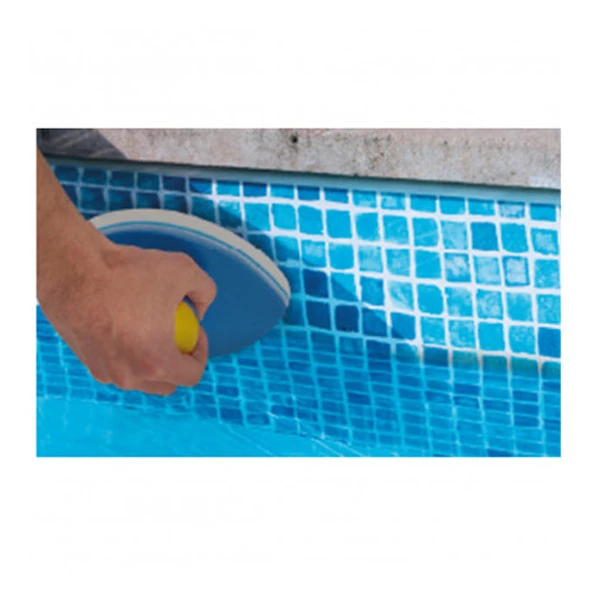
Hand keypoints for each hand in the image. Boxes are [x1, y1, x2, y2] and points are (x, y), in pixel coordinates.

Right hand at [41, 242, 215, 395]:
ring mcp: (105, 371)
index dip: (201, 354)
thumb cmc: (126, 272)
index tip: (195, 334)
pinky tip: (128, 325)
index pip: (191, 376)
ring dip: (152, 361)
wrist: (72, 269)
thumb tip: (202, 310)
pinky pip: (116, 366)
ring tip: (152, 331)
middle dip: (178, 364)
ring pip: (140, 378)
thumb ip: (206, 291)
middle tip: (177, 336)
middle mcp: (129, 375)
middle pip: (166, 384)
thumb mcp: (183, 270)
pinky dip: (127, 354)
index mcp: (156, 362)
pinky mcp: (86, 361)